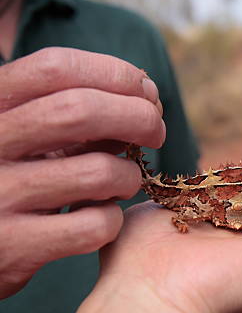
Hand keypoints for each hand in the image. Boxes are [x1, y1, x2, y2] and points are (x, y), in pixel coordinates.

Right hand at [0, 47, 165, 298]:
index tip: (147, 93)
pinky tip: (101, 219)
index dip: (116, 75)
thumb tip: (147, 97)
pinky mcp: (14, 245)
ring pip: (98, 172)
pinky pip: (94, 225)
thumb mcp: (30, 135)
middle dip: (138, 117)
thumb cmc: (16, 177)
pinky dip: (113, 221)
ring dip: (129, 176)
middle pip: (80, 110)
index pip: (57, 67)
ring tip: (124, 182)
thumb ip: (75, 114)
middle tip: (157, 132)